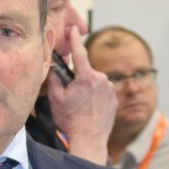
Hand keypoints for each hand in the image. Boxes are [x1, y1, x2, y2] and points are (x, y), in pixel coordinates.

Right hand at [45, 32, 116, 164]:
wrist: (89, 139)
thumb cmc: (71, 120)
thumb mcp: (56, 98)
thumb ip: (55, 78)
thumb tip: (54, 66)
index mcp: (86, 76)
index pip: (79, 52)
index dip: (74, 39)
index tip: (74, 29)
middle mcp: (102, 79)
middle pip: (86, 71)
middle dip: (78, 79)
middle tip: (70, 96)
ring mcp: (110, 89)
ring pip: (95, 82)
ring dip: (87, 88)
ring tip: (80, 106)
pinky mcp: (115, 99)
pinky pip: (102, 92)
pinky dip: (95, 96)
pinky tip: (89, 109)